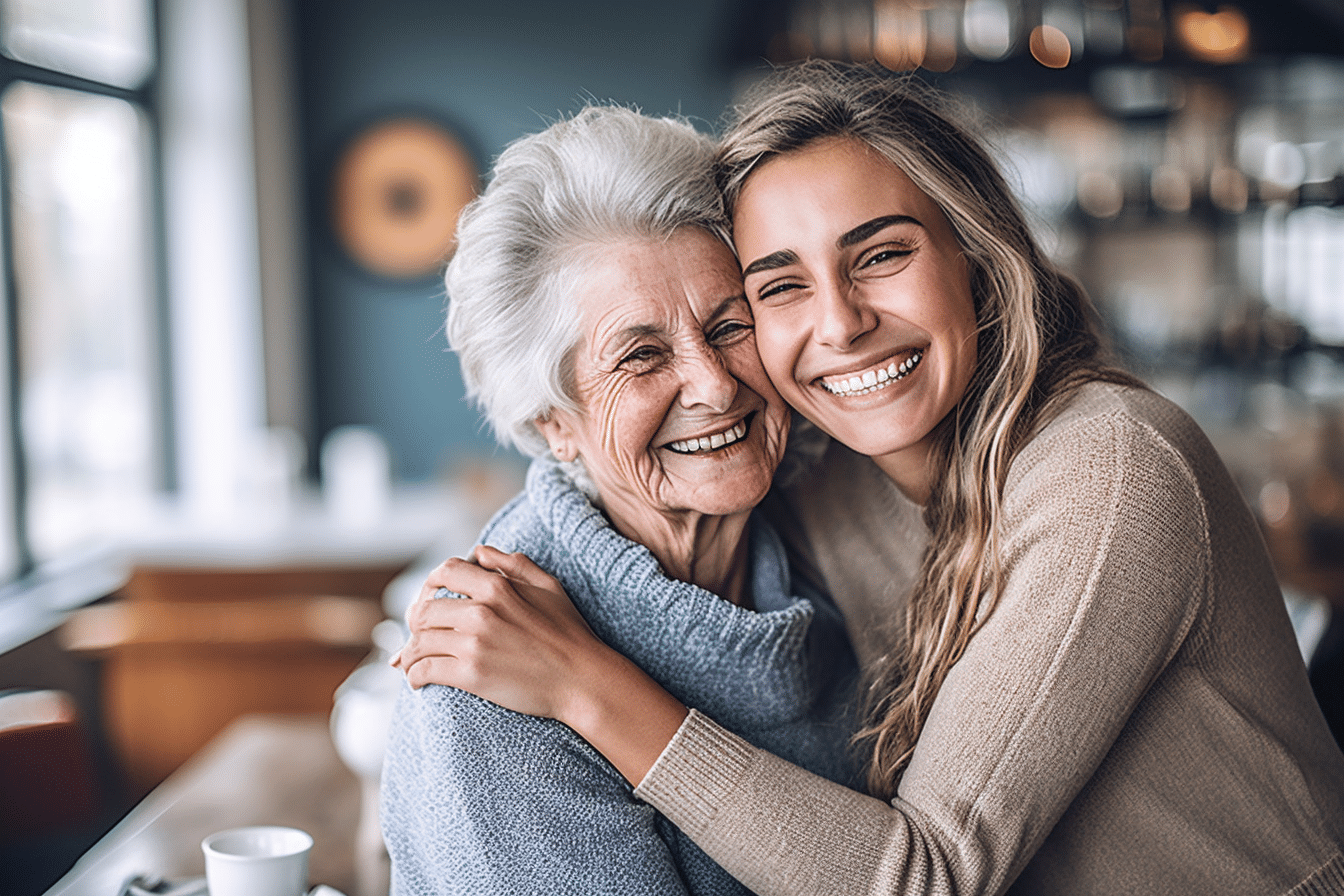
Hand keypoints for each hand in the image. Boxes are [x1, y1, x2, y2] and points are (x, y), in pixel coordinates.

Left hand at [391, 545, 603, 720]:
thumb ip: (514, 564)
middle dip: (414, 623)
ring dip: (409, 653)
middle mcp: (481, 612)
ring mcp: (475, 644)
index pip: (445, 572)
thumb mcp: (548, 587)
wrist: (582, 679)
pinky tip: (418, 679)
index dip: (430, 584)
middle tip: (416, 634)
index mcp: (497, 587)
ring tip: (410, 661)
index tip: (429, 599)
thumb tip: (481, 552)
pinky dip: (415, 675)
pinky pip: (426, 670)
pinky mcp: (472, 675)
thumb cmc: (569, 633)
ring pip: (419, 641)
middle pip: (424, 610)